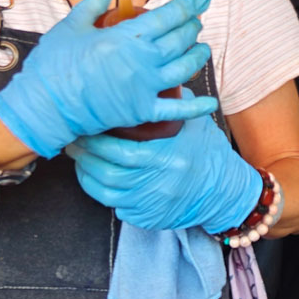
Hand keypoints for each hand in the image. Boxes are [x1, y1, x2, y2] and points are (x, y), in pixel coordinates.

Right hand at [0, 0, 216, 156]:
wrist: (44, 106)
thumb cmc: (53, 65)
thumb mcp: (70, 26)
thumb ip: (91, 5)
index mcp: (127, 37)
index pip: (167, 16)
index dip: (188, 5)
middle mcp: (143, 60)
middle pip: (180, 40)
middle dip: (192, 27)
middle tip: (197, 21)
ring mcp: (146, 87)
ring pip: (184, 68)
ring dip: (198, 56)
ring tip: (203, 48)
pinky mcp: (143, 111)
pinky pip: (177, 110)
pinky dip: (196, 107)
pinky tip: (211, 103)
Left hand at [66, 91, 262, 233]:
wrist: (224, 191)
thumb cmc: (208, 153)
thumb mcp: (195, 125)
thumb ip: (174, 104)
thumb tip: (152, 80)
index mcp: (167, 158)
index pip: (122, 152)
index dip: (98, 142)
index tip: (87, 128)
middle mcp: (157, 184)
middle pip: (108, 172)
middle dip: (86, 156)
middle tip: (74, 142)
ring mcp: (151, 204)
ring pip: (105, 192)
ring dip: (87, 175)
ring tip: (80, 158)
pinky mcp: (148, 218)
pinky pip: (115, 207)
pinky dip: (100, 193)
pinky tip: (95, 179)